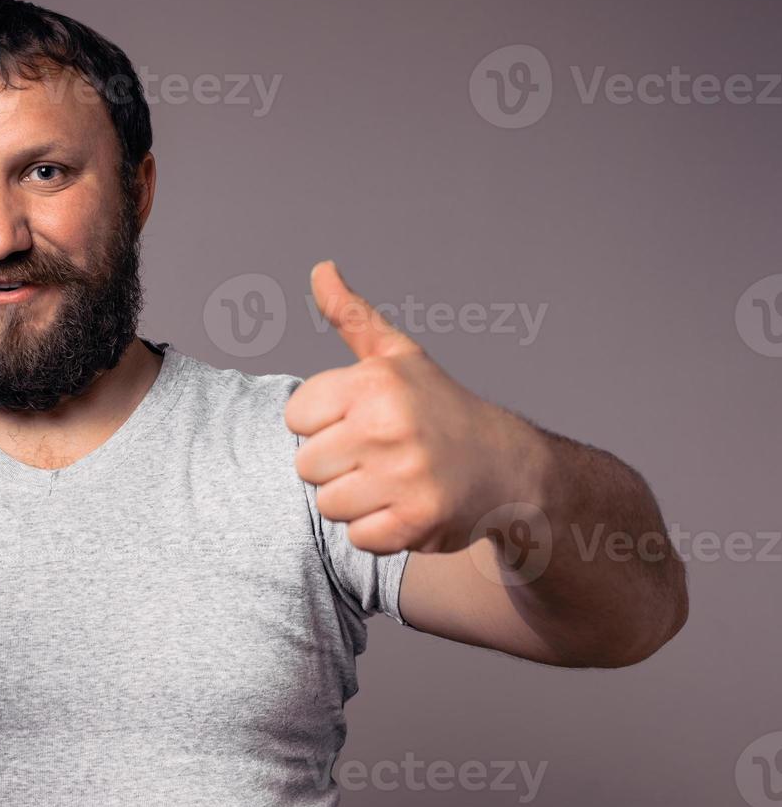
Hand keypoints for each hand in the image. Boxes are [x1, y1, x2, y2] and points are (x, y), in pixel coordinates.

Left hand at [285, 262, 539, 554]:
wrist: (511, 469)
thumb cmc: (440, 409)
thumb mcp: (398, 356)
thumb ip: (352, 316)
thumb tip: (320, 268)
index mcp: (374, 382)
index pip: (295, 417)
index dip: (323, 424)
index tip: (362, 421)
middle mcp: (388, 425)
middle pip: (307, 465)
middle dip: (339, 466)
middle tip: (383, 456)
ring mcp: (404, 476)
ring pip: (330, 505)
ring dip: (358, 501)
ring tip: (395, 482)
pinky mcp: (417, 521)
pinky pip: (359, 537)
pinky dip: (381, 531)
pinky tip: (408, 508)